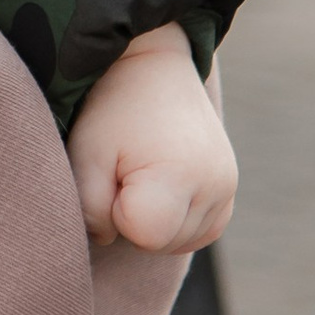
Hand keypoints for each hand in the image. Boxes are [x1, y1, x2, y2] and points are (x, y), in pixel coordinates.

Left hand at [68, 26, 238, 252]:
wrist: (154, 71)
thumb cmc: (113, 112)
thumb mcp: (86, 155)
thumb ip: (90, 209)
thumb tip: (107, 239)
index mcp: (180, 174)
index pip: (145, 236)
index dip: (116, 214)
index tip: (112, 176)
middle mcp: (214, 185)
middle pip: (161, 243)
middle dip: (132, 219)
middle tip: (123, 171)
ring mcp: (226, 188)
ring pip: (178, 241)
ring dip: (153, 222)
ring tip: (142, 175)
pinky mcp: (228, 189)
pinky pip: (199, 232)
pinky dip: (175, 222)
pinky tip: (160, 191)